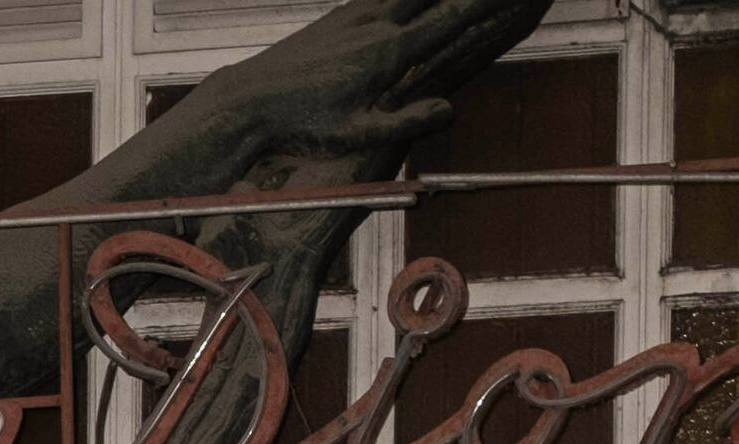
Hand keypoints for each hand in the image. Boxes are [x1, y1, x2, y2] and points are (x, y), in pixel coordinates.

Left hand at [197, 0, 551, 186]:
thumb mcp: (357, 135)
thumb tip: (449, 109)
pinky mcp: (341, 15)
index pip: (452, 18)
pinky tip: (416, 1)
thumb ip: (406, 121)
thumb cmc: (304, 125)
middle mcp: (377, 23)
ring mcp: (357, 14)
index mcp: (389, 52)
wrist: (250, 100)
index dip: (488, 3)